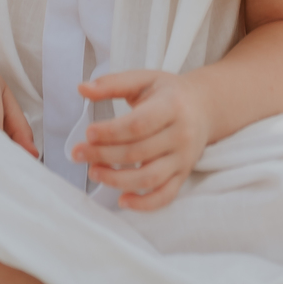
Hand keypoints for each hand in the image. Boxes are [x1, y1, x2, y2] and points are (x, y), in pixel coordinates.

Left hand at [72, 70, 208, 210]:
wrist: (204, 107)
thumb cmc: (168, 92)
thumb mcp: (143, 80)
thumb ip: (112, 84)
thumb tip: (81, 89)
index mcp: (171, 106)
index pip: (138, 124)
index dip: (111, 132)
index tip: (88, 133)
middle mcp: (181, 134)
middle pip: (138, 152)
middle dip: (103, 155)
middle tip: (78, 153)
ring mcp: (184, 158)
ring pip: (149, 177)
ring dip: (117, 179)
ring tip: (94, 172)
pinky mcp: (184, 175)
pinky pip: (165, 196)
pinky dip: (144, 203)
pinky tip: (122, 200)